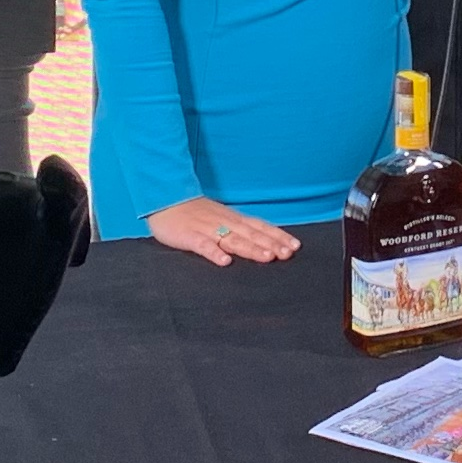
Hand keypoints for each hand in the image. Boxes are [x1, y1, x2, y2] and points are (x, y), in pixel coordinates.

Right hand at [145, 196, 299, 266]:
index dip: (278, 236)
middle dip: (270, 244)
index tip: (296, 246)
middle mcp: (225, 223)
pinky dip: (214, 253)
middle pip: (251, 234)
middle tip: (288, 254)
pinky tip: (225, 262)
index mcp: (234, 219)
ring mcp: (207, 229)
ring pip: (232, 240)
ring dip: (250, 249)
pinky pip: (203, 245)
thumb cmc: (196, 213)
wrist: (166, 200)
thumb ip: (240, 229)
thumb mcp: (222, 217)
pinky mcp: (189, 237)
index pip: (260, 227)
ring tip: (267, 258)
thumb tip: (264, 240)